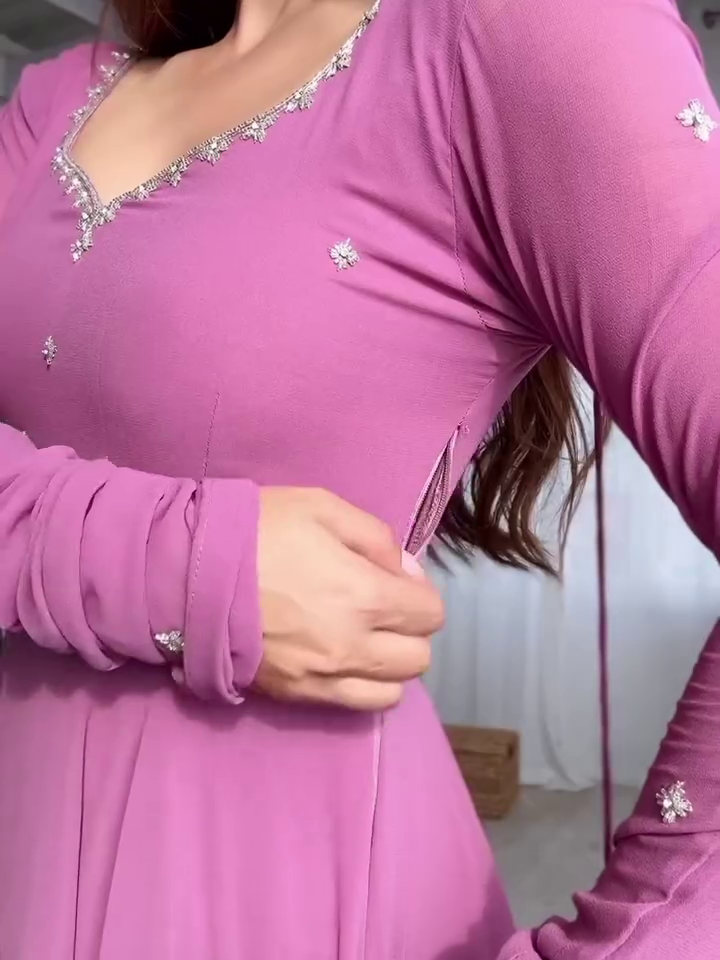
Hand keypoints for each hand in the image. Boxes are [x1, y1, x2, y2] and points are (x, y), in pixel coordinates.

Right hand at [255, 487, 443, 709]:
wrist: (187, 572)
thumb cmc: (257, 531)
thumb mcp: (321, 507)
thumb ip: (375, 536)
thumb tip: (404, 569)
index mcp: (365, 595)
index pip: (430, 614)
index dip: (421, 593)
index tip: (396, 578)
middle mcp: (354, 646)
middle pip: (418, 658)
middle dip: (411, 630)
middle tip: (384, 608)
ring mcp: (324, 677)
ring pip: (393, 691)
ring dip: (391, 665)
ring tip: (368, 639)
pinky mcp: (297, 695)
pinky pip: (355, 708)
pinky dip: (364, 687)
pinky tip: (346, 661)